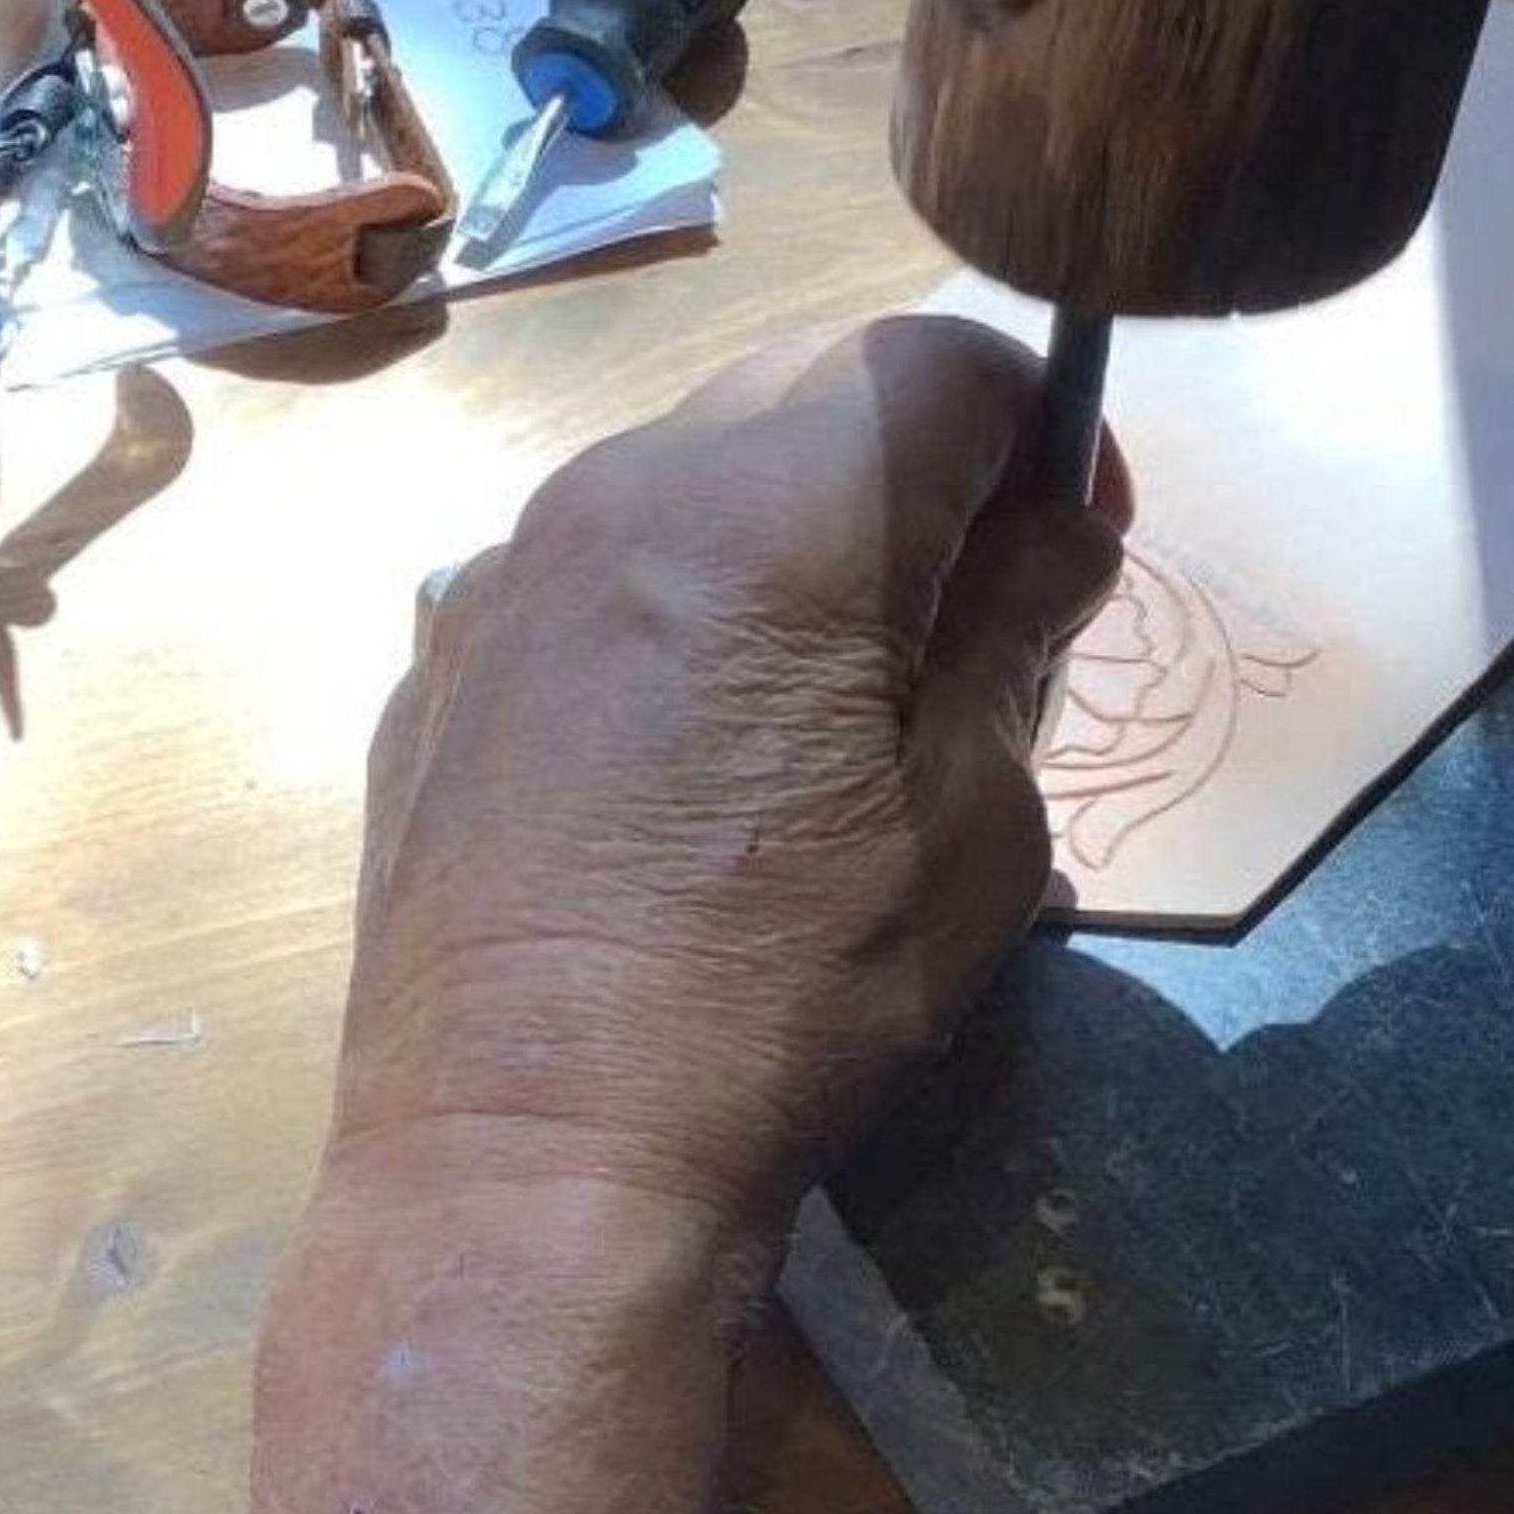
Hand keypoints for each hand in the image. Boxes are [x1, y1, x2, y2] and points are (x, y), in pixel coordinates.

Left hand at [332, 315, 1126, 1240]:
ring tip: (826, 688)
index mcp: (773, 514)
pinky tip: (692, 745)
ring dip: (795, 529)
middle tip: (967, 617)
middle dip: (923, 470)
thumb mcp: (974, 832)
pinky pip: (595, 568)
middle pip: (811, 389)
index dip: (1044, 427)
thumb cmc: (788, 1001)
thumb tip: (1055, 535)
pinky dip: (680, 599)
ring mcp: (505, 573)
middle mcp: (619, 493)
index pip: (942, 359)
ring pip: (692, 469)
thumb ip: (1019, 638)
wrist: (530, 1154)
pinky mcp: (440, 661)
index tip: (1073, 545)